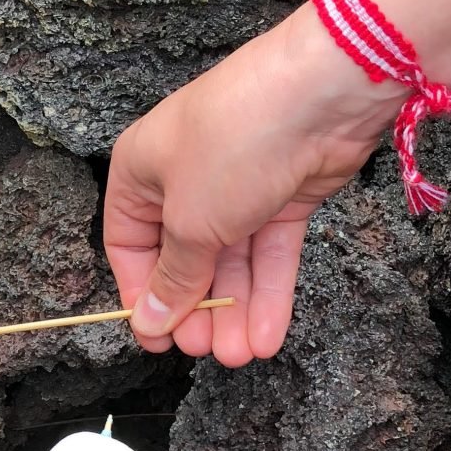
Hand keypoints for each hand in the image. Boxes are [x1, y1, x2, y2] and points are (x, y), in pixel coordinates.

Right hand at [104, 2, 404, 364]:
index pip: (130, 246)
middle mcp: (185, 178)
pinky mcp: (282, 195)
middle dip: (198, 309)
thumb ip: (174, 277)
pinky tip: (269, 333)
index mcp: (140, 172)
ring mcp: (237, 186)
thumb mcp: (191, 221)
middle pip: (185, 259)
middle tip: (209, 351)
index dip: (144, 295)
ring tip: (244, 355)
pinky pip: (269, 253)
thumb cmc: (235, 141)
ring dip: (237, 310)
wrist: (320, 96)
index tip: (159, 339)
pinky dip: (269, 292)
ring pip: (232, 262)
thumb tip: (150, 320)